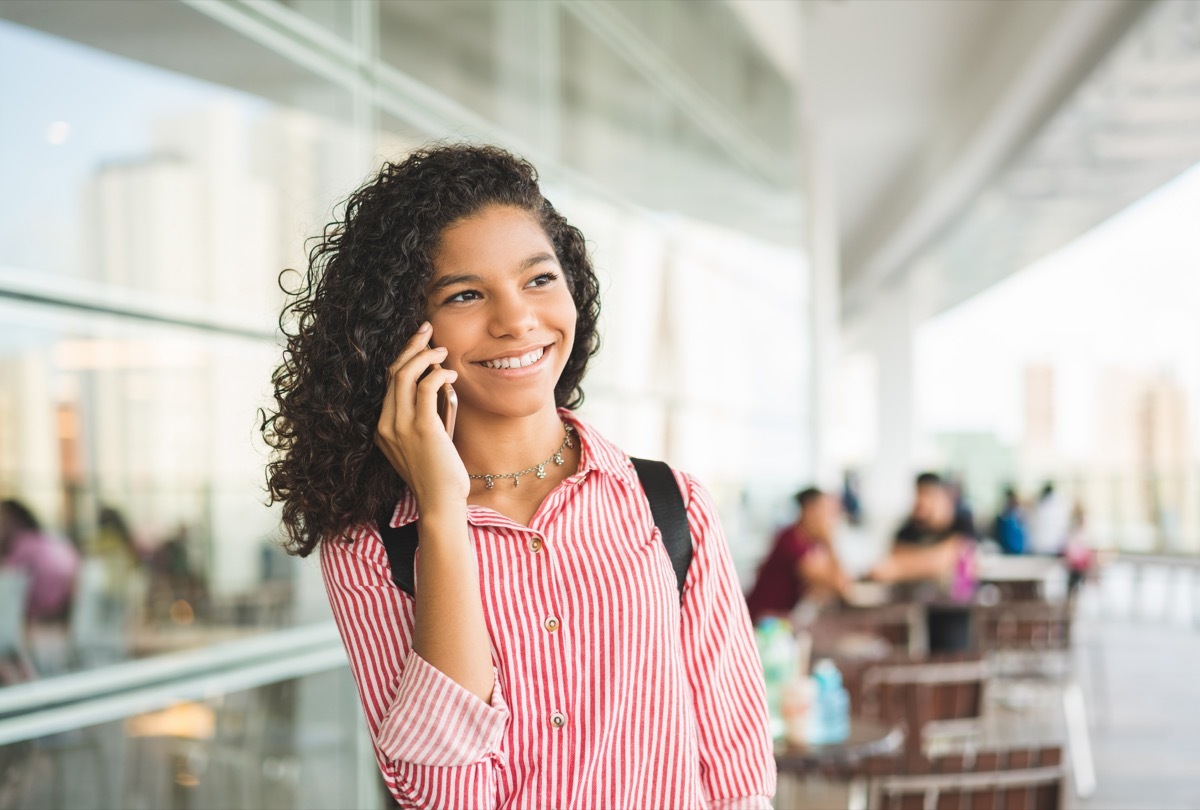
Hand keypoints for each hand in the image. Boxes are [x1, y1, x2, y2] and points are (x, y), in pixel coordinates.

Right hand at [375, 323, 468, 510]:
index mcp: (381, 427)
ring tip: (442, 350)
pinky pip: (427, 387)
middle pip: (393, 372)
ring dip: (425, 356)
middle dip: (410, 346)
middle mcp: (386, 424)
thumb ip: (422, 417)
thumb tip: (436, 385)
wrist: (440, 502)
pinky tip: (451, 374)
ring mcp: (400, 426)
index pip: (387, 382)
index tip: (417, 341)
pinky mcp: (422, 428)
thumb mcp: (421, 443)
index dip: (402, 357)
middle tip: (426, 329)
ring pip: (406, 375)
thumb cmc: (437, 474)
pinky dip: (439, 374)